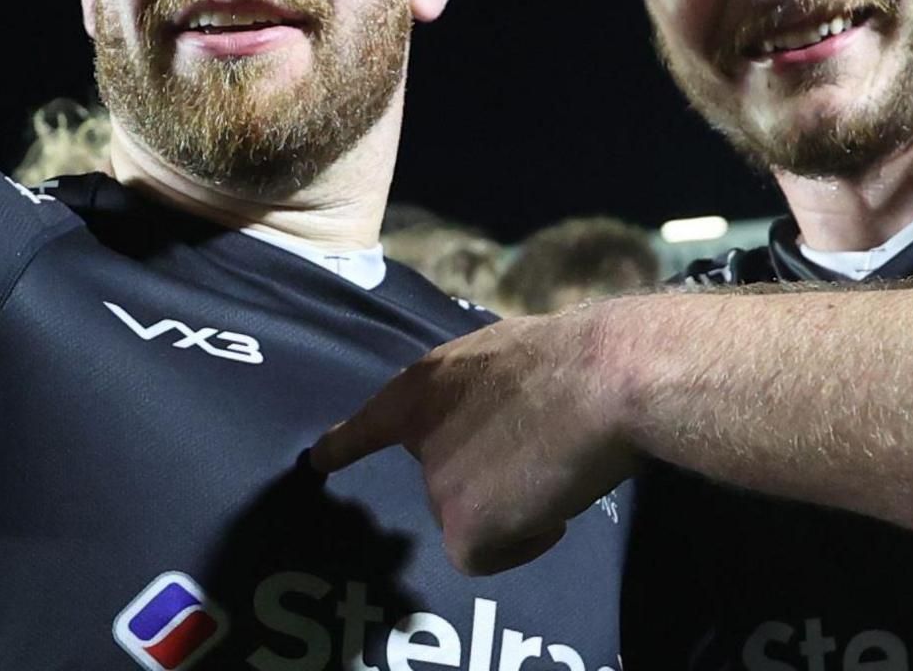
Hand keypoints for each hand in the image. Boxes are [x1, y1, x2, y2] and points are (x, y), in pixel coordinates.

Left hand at [309, 306, 639, 574]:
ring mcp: (436, 486)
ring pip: (474, 518)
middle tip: (534, 455)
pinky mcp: (461, 528)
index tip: (314, 462)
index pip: (370, 423)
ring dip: (510, 506)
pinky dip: (524, 542)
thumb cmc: (570, 359)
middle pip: (447, 481)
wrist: (598, 381)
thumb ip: (480, 393)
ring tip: (550, 468)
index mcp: (423, 386)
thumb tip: (502, 423)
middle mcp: (418, 438)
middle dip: (486, 479)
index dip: (342, 445)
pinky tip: (550, 506)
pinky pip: (491, 554)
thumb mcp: (503, 359)